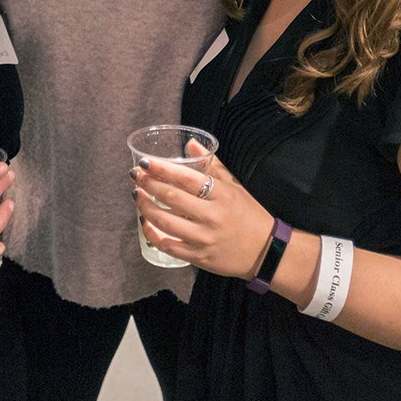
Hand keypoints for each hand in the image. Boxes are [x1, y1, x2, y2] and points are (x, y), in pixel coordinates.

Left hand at [132, 148, 273, 279]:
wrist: (265, 251)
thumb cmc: (249, 214)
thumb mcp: (234, 186)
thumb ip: (212, 164)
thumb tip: (191, 143)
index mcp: (222, 195)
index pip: (186, 178)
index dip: (162, 169)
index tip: (145, 162)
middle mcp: (212, 216)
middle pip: (171, 197)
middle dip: (148, 184)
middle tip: (135, 175)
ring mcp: (204, 238)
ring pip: (165, 221)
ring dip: (145, 206)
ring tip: (137, 195)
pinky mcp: (198, 257)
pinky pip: (169, 246)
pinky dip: (152, 234)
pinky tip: (144, 222)